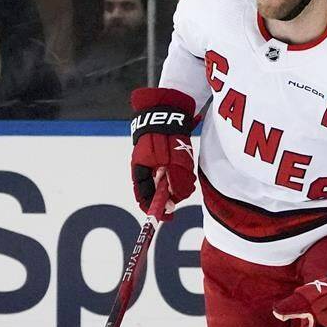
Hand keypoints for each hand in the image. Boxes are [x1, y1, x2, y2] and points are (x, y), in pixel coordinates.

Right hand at [130, 87, 195, 220]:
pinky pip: (169, 169)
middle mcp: (144, 167)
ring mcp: (152, 159)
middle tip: (182, 195)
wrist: (167, 109)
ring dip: (176, 183)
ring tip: (186, 179)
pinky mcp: (162, 152)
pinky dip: (178, 173)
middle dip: (169, 196)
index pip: (144, 197)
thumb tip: (176, 199)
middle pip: (155, 190)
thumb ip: (177, 182)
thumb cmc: (167, 135)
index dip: (154, 209)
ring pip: (164, 180)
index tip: (166, 217)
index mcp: (140, 170)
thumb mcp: (174, 162)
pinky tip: (185, 166)